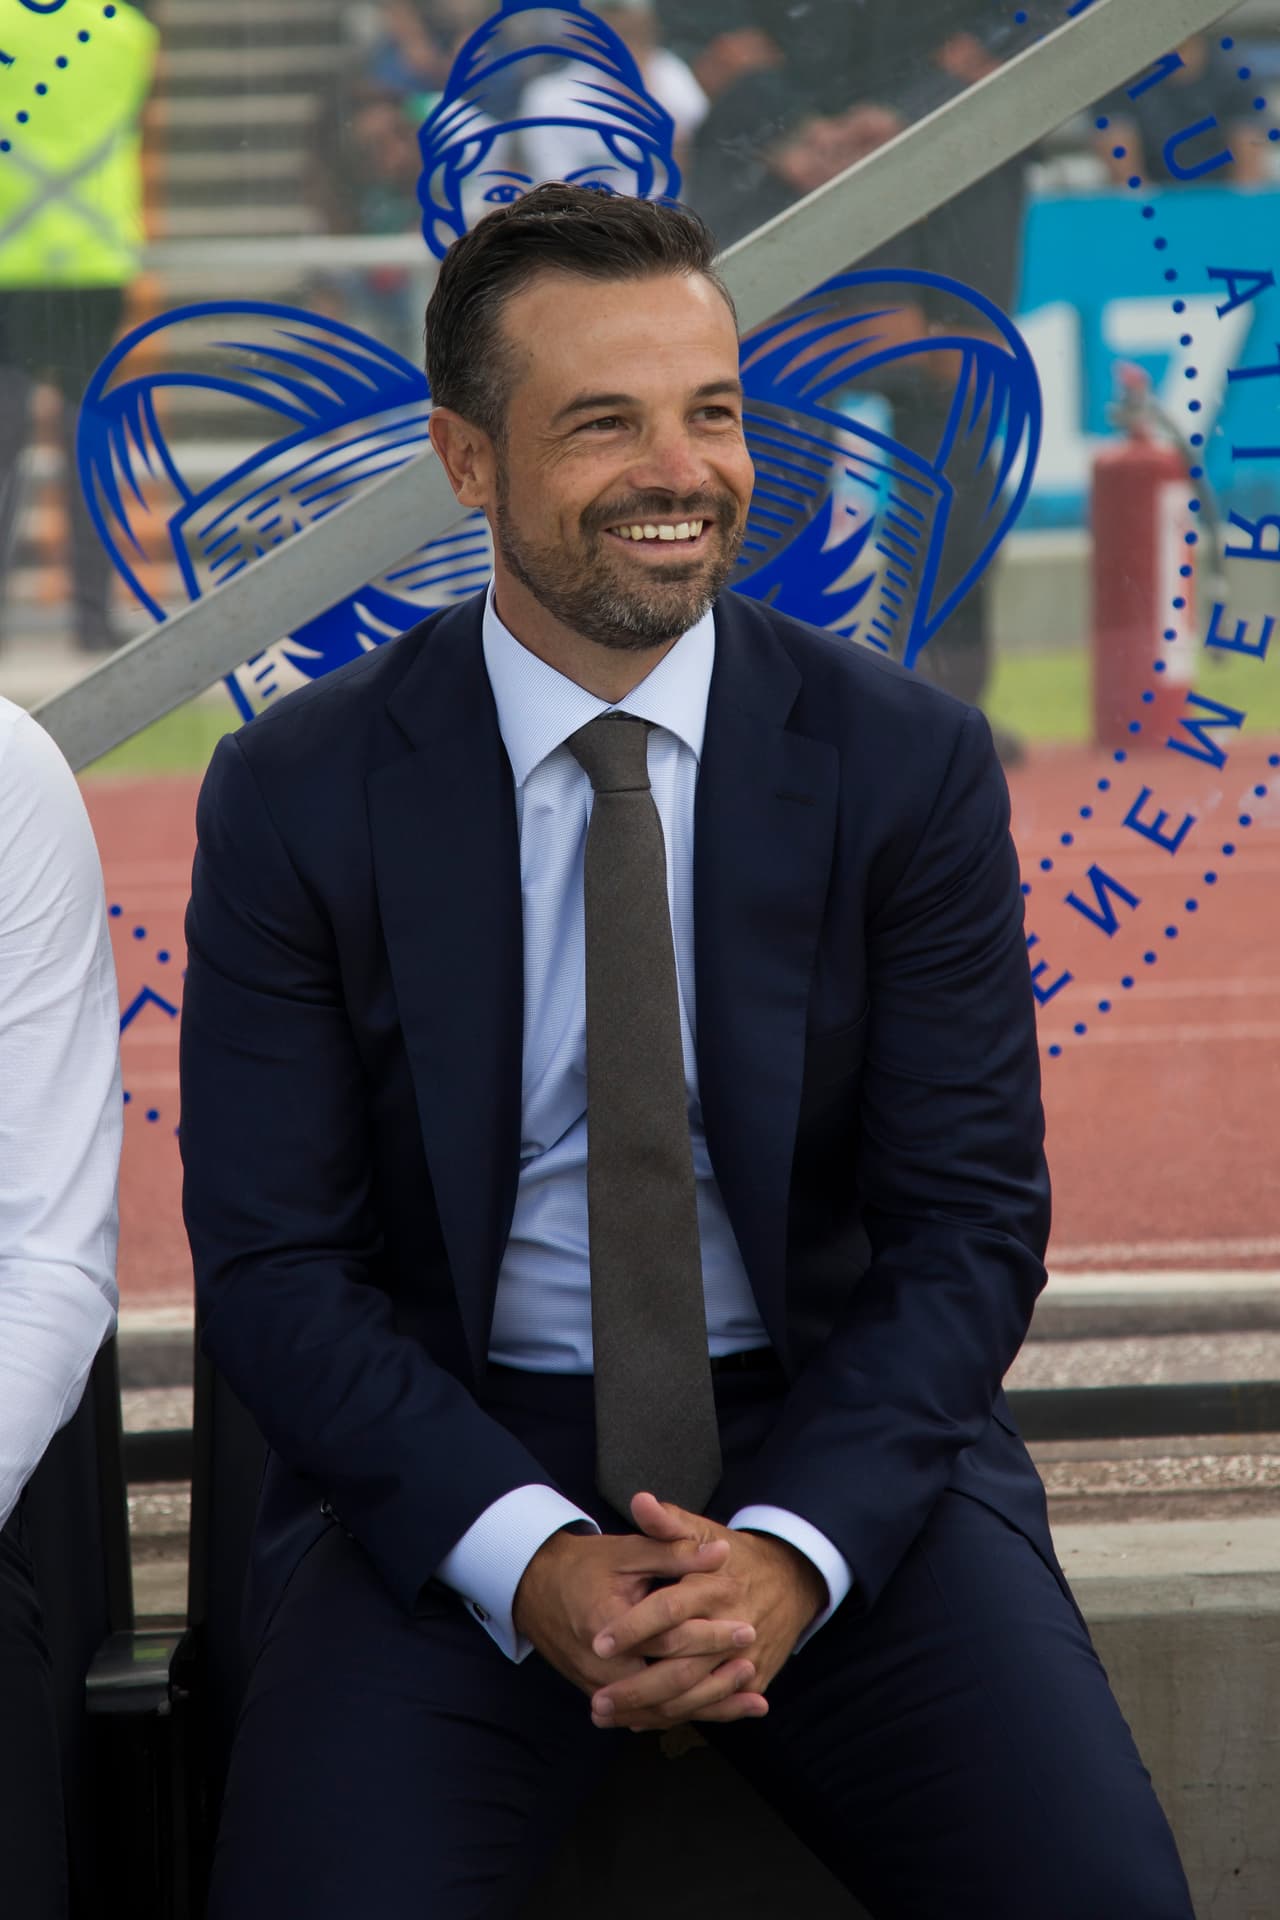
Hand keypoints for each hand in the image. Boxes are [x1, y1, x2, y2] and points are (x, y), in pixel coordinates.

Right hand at [513, 1524, 762, 1728]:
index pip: (667, 1639)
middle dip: (714, 1676)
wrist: (535, 1589)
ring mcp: (600, 1688)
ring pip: (661, 1711)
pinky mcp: (605, 1697)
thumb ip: (674, 1553)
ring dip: (707, 1706)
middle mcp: (600, 1667)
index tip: (746, 1625)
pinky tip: (722, 1711)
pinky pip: (650, 1716)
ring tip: (749, 1694)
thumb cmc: (584, 1566)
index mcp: (605, 1625)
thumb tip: (721, 1553)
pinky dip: (687, 1714)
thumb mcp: (628, 1551)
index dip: (709, 1634)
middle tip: (753, 1658)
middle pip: (666, 1685)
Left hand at [587, 1494, 827, 1731]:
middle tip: (595, 1699)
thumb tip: (639, 1502)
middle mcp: (733, 1626)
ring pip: (693, 1695)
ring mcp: (747, 1658)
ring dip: (649, 1711)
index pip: (670, 1610)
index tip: (598, 1643)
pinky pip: (711, 1706)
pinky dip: (675, 1716)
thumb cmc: (735, 1556)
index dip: (633, 1627)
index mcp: (715, 1587)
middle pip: (680, 1666)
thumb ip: (667, 1523)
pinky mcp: (752, 1679)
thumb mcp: (703, 1530)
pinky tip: (641, 1721)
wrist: (792, 1580)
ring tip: (607, 1716)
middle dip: (635, 1687)